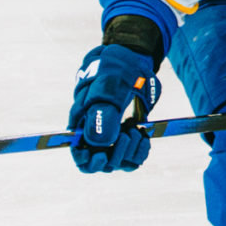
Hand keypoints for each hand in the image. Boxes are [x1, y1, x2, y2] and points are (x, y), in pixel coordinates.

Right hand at [67, 44, 159, 172]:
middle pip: (101, 164)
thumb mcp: (110, 87)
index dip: (89, 162)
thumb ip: (101, 113)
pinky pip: (134, 157)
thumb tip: (97, 143)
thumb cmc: (115, 71)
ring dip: (132, 149)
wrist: (132, 61)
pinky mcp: (128, 138)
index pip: (81, 158)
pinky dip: (142, 149)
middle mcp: (95, 135)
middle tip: (128, 132)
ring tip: (137, 128)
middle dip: (117, 153)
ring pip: (120, 162)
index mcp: (82, 124)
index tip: (103, 154)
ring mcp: (113, 138)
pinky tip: (144, 134)